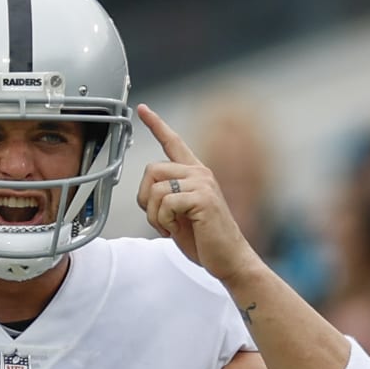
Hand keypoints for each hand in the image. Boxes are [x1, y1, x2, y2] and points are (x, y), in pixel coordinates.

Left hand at [133, 104, 261, 282]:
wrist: (228, 259)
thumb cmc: (204, 239)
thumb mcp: (178, 213)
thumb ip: (165, 195)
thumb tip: (148, 189)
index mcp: (194, 173)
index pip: (173, 142)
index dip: (156, 124)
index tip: (142, 109)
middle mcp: (199, 173)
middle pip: (151, 170)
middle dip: (144, 200)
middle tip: (160, 220)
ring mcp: (203, 183)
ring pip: (155, 188)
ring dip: (154, 215)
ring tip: (170, 226)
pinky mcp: (203, 198)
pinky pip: (165, 203)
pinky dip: (163, 221)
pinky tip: (176, 229)